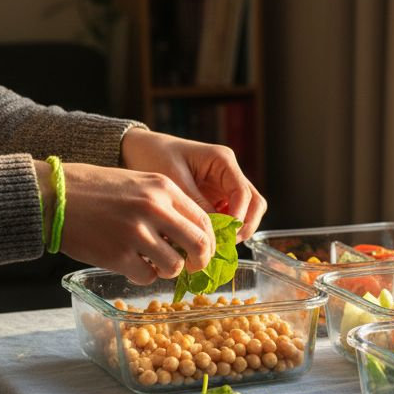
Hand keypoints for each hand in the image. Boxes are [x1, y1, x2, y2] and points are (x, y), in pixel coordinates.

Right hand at [37, 161, 215, 284]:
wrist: (50, 195)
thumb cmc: (92, 188)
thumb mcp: (137, 181)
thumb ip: (165, 203)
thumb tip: (190, 234)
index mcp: (163, 188)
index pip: (204, 220)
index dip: (209, 241)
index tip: (203, 251)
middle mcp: (154, 209)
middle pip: (199, 246)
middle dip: (199, 262)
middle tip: (191, 267)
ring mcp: (136, 233)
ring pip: (175, 266)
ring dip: (168, 271)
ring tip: (154, 263)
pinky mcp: (117, 255)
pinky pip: (146, 276)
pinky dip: (144, 277)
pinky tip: (133, 267)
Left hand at [120, 127, 266, 240]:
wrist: (138, 149)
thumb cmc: (154, 156)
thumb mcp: (174, 179)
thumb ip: (197, 203)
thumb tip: (214, 232)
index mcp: (223, 161)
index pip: (244, 193)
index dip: (239, 217)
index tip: (224, 234)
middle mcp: (229, 173)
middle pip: (255, 204)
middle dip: (244, 226)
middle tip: (226, 243)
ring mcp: (225, 186)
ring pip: (246, 212)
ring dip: (236, 230)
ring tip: (215, 243)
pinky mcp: (216, 198)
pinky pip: (229, 216)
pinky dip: (223, 229)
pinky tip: (207, 239)